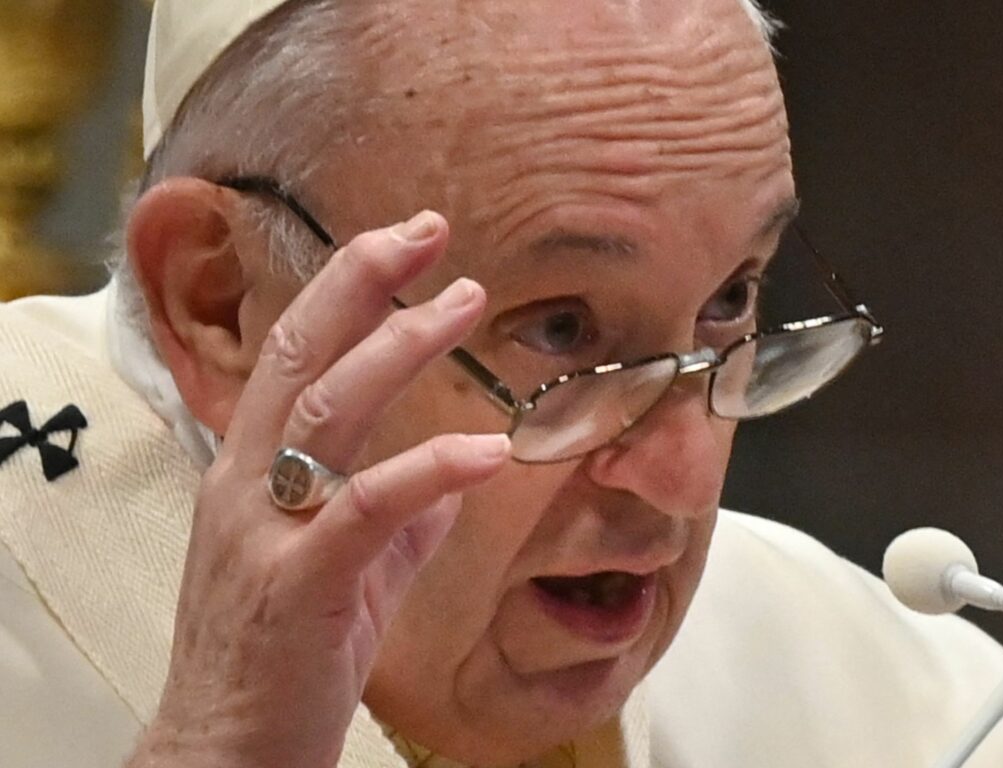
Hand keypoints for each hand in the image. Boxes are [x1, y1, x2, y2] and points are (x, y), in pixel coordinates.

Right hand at [129, 211, 508, 767]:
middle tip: (428, 229)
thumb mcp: (345, 567)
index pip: (294, 353)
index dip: (347, 290)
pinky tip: (487, 448)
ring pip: (327, 410)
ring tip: (463, 301)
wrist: (225, 751)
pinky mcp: (300, 585)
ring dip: (400, 346)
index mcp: (251, 469)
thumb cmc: (285, 652)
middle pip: (299, 353)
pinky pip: (366, 509)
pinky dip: (429, 469)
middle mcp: (246, 482)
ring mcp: (266, 530)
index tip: (404, 245)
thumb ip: (395, 515)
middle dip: (362, 280)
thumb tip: (453, 473)